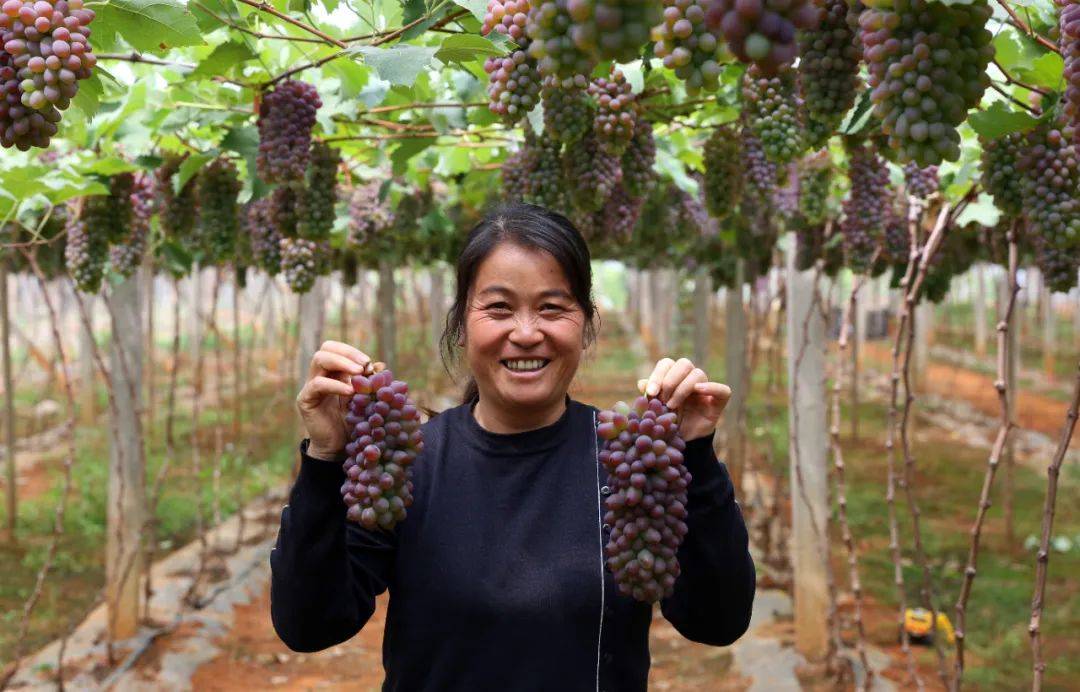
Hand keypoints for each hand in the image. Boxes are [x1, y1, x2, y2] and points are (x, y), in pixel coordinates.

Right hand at [296, 340, 383, 460]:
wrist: (338, 448)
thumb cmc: (353, 423)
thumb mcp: (367, 400)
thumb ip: (372, 384)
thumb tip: (381, 366)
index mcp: (334, 372)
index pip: (338, 349)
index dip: (353, 352)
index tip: (369, 363)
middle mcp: (320, 375)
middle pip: (326, 348)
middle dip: (347, 353)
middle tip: (364, 364)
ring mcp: (311, 386)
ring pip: (319, 359)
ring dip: (342, 362)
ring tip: (359, 373)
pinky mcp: (305, 399)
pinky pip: (317, 384)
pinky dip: (336, 385)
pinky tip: (350, 391)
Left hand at [637, 357, 731, 441]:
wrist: (681, 443)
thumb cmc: (667, 423)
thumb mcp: (655, 410)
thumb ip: (650, 397)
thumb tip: (641, 383)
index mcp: (673, 377)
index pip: (667, 364)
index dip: (657, 375)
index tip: (650, 392)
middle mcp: (690, 379)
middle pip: (684, 363)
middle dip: (670, 380)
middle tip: (662, 399)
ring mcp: (705, 389)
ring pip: (698, 374)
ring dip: (682, 388)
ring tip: (672, 406)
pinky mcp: (718, 402)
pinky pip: (722, 390)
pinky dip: (712, 387)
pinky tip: (698, 391)